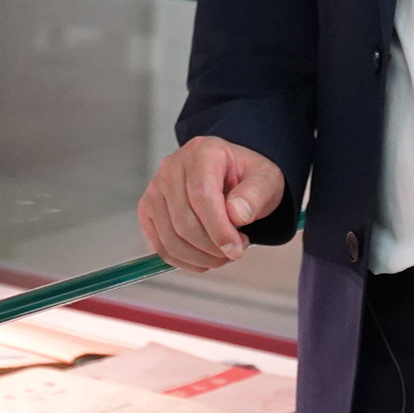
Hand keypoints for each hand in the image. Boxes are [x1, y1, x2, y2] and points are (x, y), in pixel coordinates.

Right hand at [138, 136, 284, 271]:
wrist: (231, 175)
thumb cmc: (246, 177)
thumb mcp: (265, 180)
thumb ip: (255, 195)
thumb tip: (236, 214)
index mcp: (202, 152)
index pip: (202, 195)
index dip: (219, 229)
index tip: (236, 248)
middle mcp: (172, 166)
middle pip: (184, 220)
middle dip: (212, 247)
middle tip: (235, 251)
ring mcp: (156, 188)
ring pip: (171, 237)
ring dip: (199, 257)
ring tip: (222, 254)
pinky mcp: (147, 209)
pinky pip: (161, 245)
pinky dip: (183, 260)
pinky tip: (203, 258)